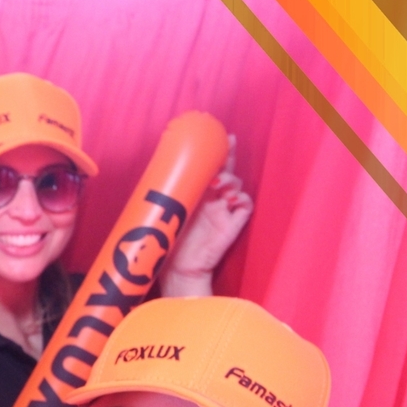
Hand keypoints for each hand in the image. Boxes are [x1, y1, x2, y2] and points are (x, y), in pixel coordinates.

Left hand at [160, 134, 253, 297]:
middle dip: (229, 158)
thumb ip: (168, 195)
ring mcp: (224, 212)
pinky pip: (246, 207)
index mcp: (196, 194)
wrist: (179, 269)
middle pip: (226, 172)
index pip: (209, 168)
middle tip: (228, 147)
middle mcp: (212, 200)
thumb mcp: (166, 213)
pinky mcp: (232, 225)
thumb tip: (160, 170)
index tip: (221, 137)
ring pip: (237, 186)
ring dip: (232, 180)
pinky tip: (233, 199)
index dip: (217, 153)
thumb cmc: (169, 243)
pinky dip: (243, 200)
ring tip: (220, 183)